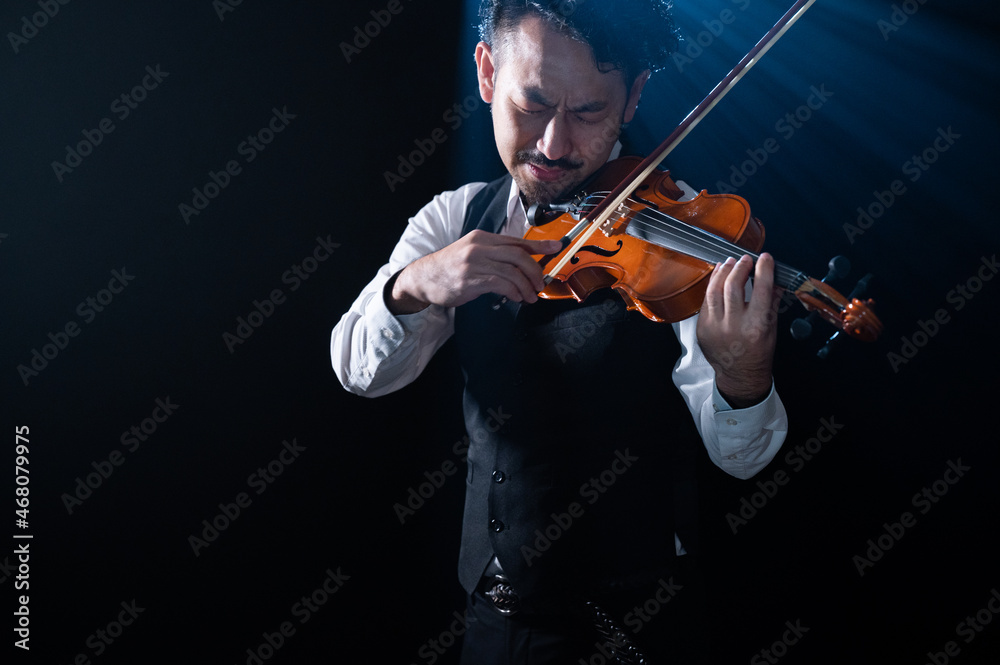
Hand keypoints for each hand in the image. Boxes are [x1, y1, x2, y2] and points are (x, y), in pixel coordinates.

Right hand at [386, 230, 562, 313]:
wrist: (423, 278)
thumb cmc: (450, 267)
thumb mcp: (473, 254)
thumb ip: (495, 255)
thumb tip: (523, 263)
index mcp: (482, 238)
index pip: (516, 240)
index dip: (539, 245)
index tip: (556, 247)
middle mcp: (479, 246)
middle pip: (518, 255)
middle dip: (535, 270)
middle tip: (541, 283)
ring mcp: (474, 262)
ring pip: (512, 271)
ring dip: (526, 286)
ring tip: (531, 296)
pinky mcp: (470, 279)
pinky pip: (501, 284)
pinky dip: (514, 292)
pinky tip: (517, 297)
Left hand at [696, 253, 779, 407]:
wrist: (740, 375)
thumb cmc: (758, 352)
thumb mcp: (772, 328)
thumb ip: (772, 302)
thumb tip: (775, 279)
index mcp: (756, 327)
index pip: (760, 290)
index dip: (763, 270)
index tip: (765, 258)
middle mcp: (733, 326)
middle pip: (733, 286)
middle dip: (740, 267)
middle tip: (745, 260)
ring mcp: (714, 327)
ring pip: (715, 291)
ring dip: (723, 272)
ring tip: (730, 263)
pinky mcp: (702, 328)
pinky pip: (706, 301)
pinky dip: (712, 286)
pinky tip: (718, 277)